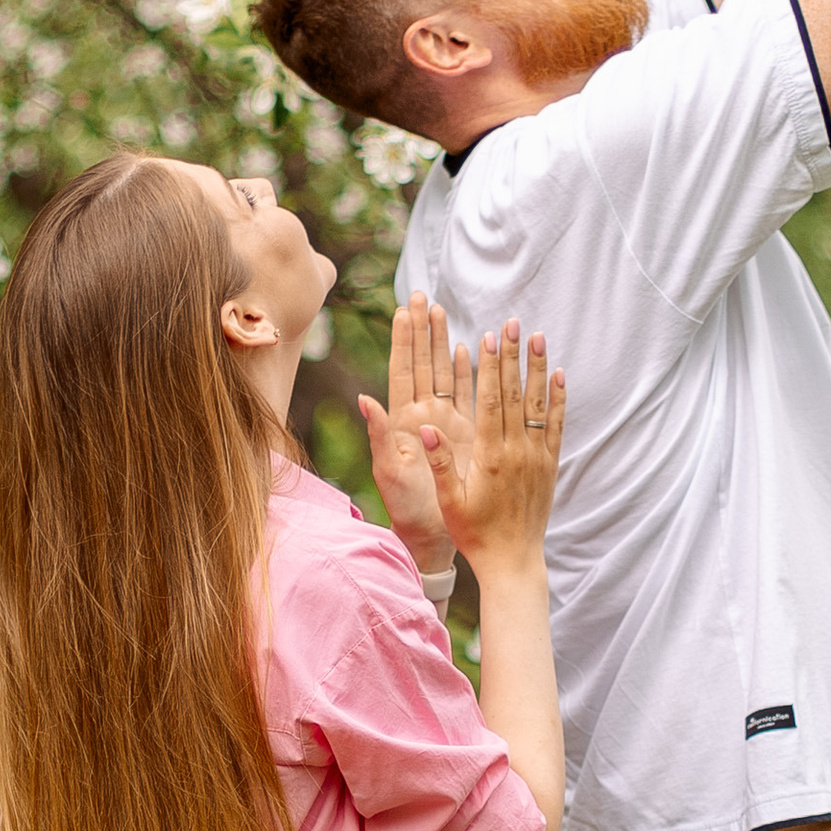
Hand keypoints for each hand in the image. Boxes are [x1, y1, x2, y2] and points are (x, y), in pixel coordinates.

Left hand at [356, 295, 460, 572]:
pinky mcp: (465, 434)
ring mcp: (444, 423)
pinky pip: (466, 395)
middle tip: (421, 295)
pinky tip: (467, 348)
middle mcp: (423, 416)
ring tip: (440, 310)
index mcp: (403, 421)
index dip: (404, 340)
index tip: (404, 309)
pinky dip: (466, 371)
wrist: (433, 535)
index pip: (403, 370)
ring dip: (442, 342)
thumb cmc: (406, 508)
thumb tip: (362, 398)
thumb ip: (379, 434)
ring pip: (444, 373)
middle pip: (423, 363)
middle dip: (422, 329)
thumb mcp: (389, 471)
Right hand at [418, 319, 565, 584]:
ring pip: (537, 404)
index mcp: (489, 457)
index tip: (489, 338)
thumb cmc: (474, 533)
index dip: (490, 367)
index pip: (489, 401)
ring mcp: (536, 457)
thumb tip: (425, 426)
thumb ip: (439, 462)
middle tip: (513, 323)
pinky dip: (558, 399)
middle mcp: (516, 452)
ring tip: (539, 337)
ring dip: (538, 369)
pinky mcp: (549, 466)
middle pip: (514, 394)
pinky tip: (559, 375)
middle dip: (513, 356)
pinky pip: (555, 425)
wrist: (512, 561)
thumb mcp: (449, 501)